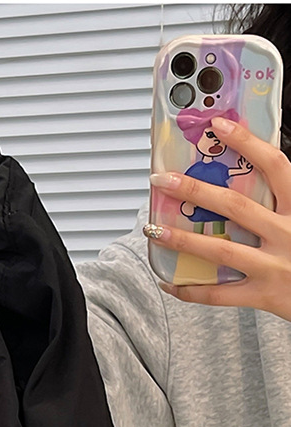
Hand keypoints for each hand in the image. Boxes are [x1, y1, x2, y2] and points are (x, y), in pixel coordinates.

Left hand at [145, 116, 290, 321]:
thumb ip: (283, 200)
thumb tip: (250, 180)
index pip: (275, 165)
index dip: (247, 142)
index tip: (219, 126)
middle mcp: (287, 233)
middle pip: (235, 205)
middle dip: (194, 190)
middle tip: (162, 180)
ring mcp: (274, 266)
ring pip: (221, 249)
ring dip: (182, 239)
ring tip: (154, 230)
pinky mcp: (263, 295)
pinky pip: (218, 294)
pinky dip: (190, 289)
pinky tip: (169, 282)